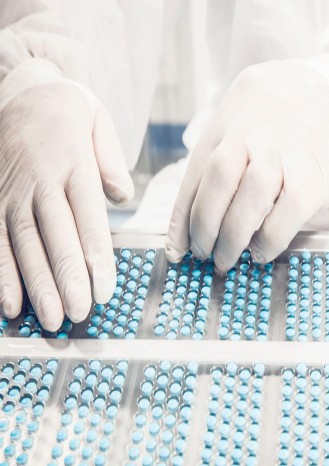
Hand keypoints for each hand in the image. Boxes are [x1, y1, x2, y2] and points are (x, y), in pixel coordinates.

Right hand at [0, 67, 132, 330]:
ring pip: (23, 244)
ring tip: (50, 318)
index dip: (96, 258)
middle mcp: (40, 181)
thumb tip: (121, 197)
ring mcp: (11, 192)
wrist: (18, 88)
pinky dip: (1, 274)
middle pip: (55, 237)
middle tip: (79, 314)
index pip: (88, 218)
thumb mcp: (99, 124)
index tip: (105, 291)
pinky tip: (9, 305)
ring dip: (35, 285)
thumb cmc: (69, 113)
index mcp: (73, 165)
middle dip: (66, 279)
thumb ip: (111, 162)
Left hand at [165, 54, 328, 270]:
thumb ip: (220, 158)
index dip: (182, 216)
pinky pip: (285, 216)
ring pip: (251, 198)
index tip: (176, 247)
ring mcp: (286, 153)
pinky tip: (260, 252)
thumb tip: (192, 219)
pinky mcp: (314, 178)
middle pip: (219, 180)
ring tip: (226, 259)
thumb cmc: (285, 119)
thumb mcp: (244, 118)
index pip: (197, 173)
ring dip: (232, 238)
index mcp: (230, 120)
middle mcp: (254, 132)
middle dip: (203, 227)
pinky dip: (268, 241)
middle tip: (203, 254)